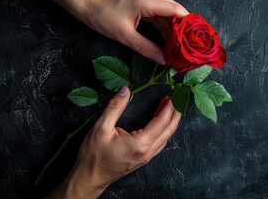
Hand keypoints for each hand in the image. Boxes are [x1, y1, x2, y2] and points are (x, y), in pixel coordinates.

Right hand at [48, 87, 180, 197]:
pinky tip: (160, 123)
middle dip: (175, 113)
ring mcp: (147, 157)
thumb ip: (115, 108)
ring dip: (170, 121)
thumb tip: (125, 90)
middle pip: (169, 130)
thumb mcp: (101, 128)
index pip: (162, 122)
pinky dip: (164, 130)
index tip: (172, 95)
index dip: (169, 107)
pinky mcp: (144, 159)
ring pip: (166, 137)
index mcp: (140, 143)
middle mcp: (147, 151)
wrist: (90, 178)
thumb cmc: (93, 156)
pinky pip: (160, 143)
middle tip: (177, 98)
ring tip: (168, 107)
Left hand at [84, 0, 188, 64]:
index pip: (174, 9)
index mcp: (145, 1)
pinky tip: (168, 36)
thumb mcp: (125, 36)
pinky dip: (165, 24)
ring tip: (180, 42)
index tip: (197, 35)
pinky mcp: (142, 0)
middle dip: (183, 26)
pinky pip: (159, 11)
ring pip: (167, 11)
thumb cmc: (103, 18)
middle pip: (174, 9)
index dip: (188, 21)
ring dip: (174, 26)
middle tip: (190, 42)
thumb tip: (163, 60)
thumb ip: (146, 48)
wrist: (87, 5)